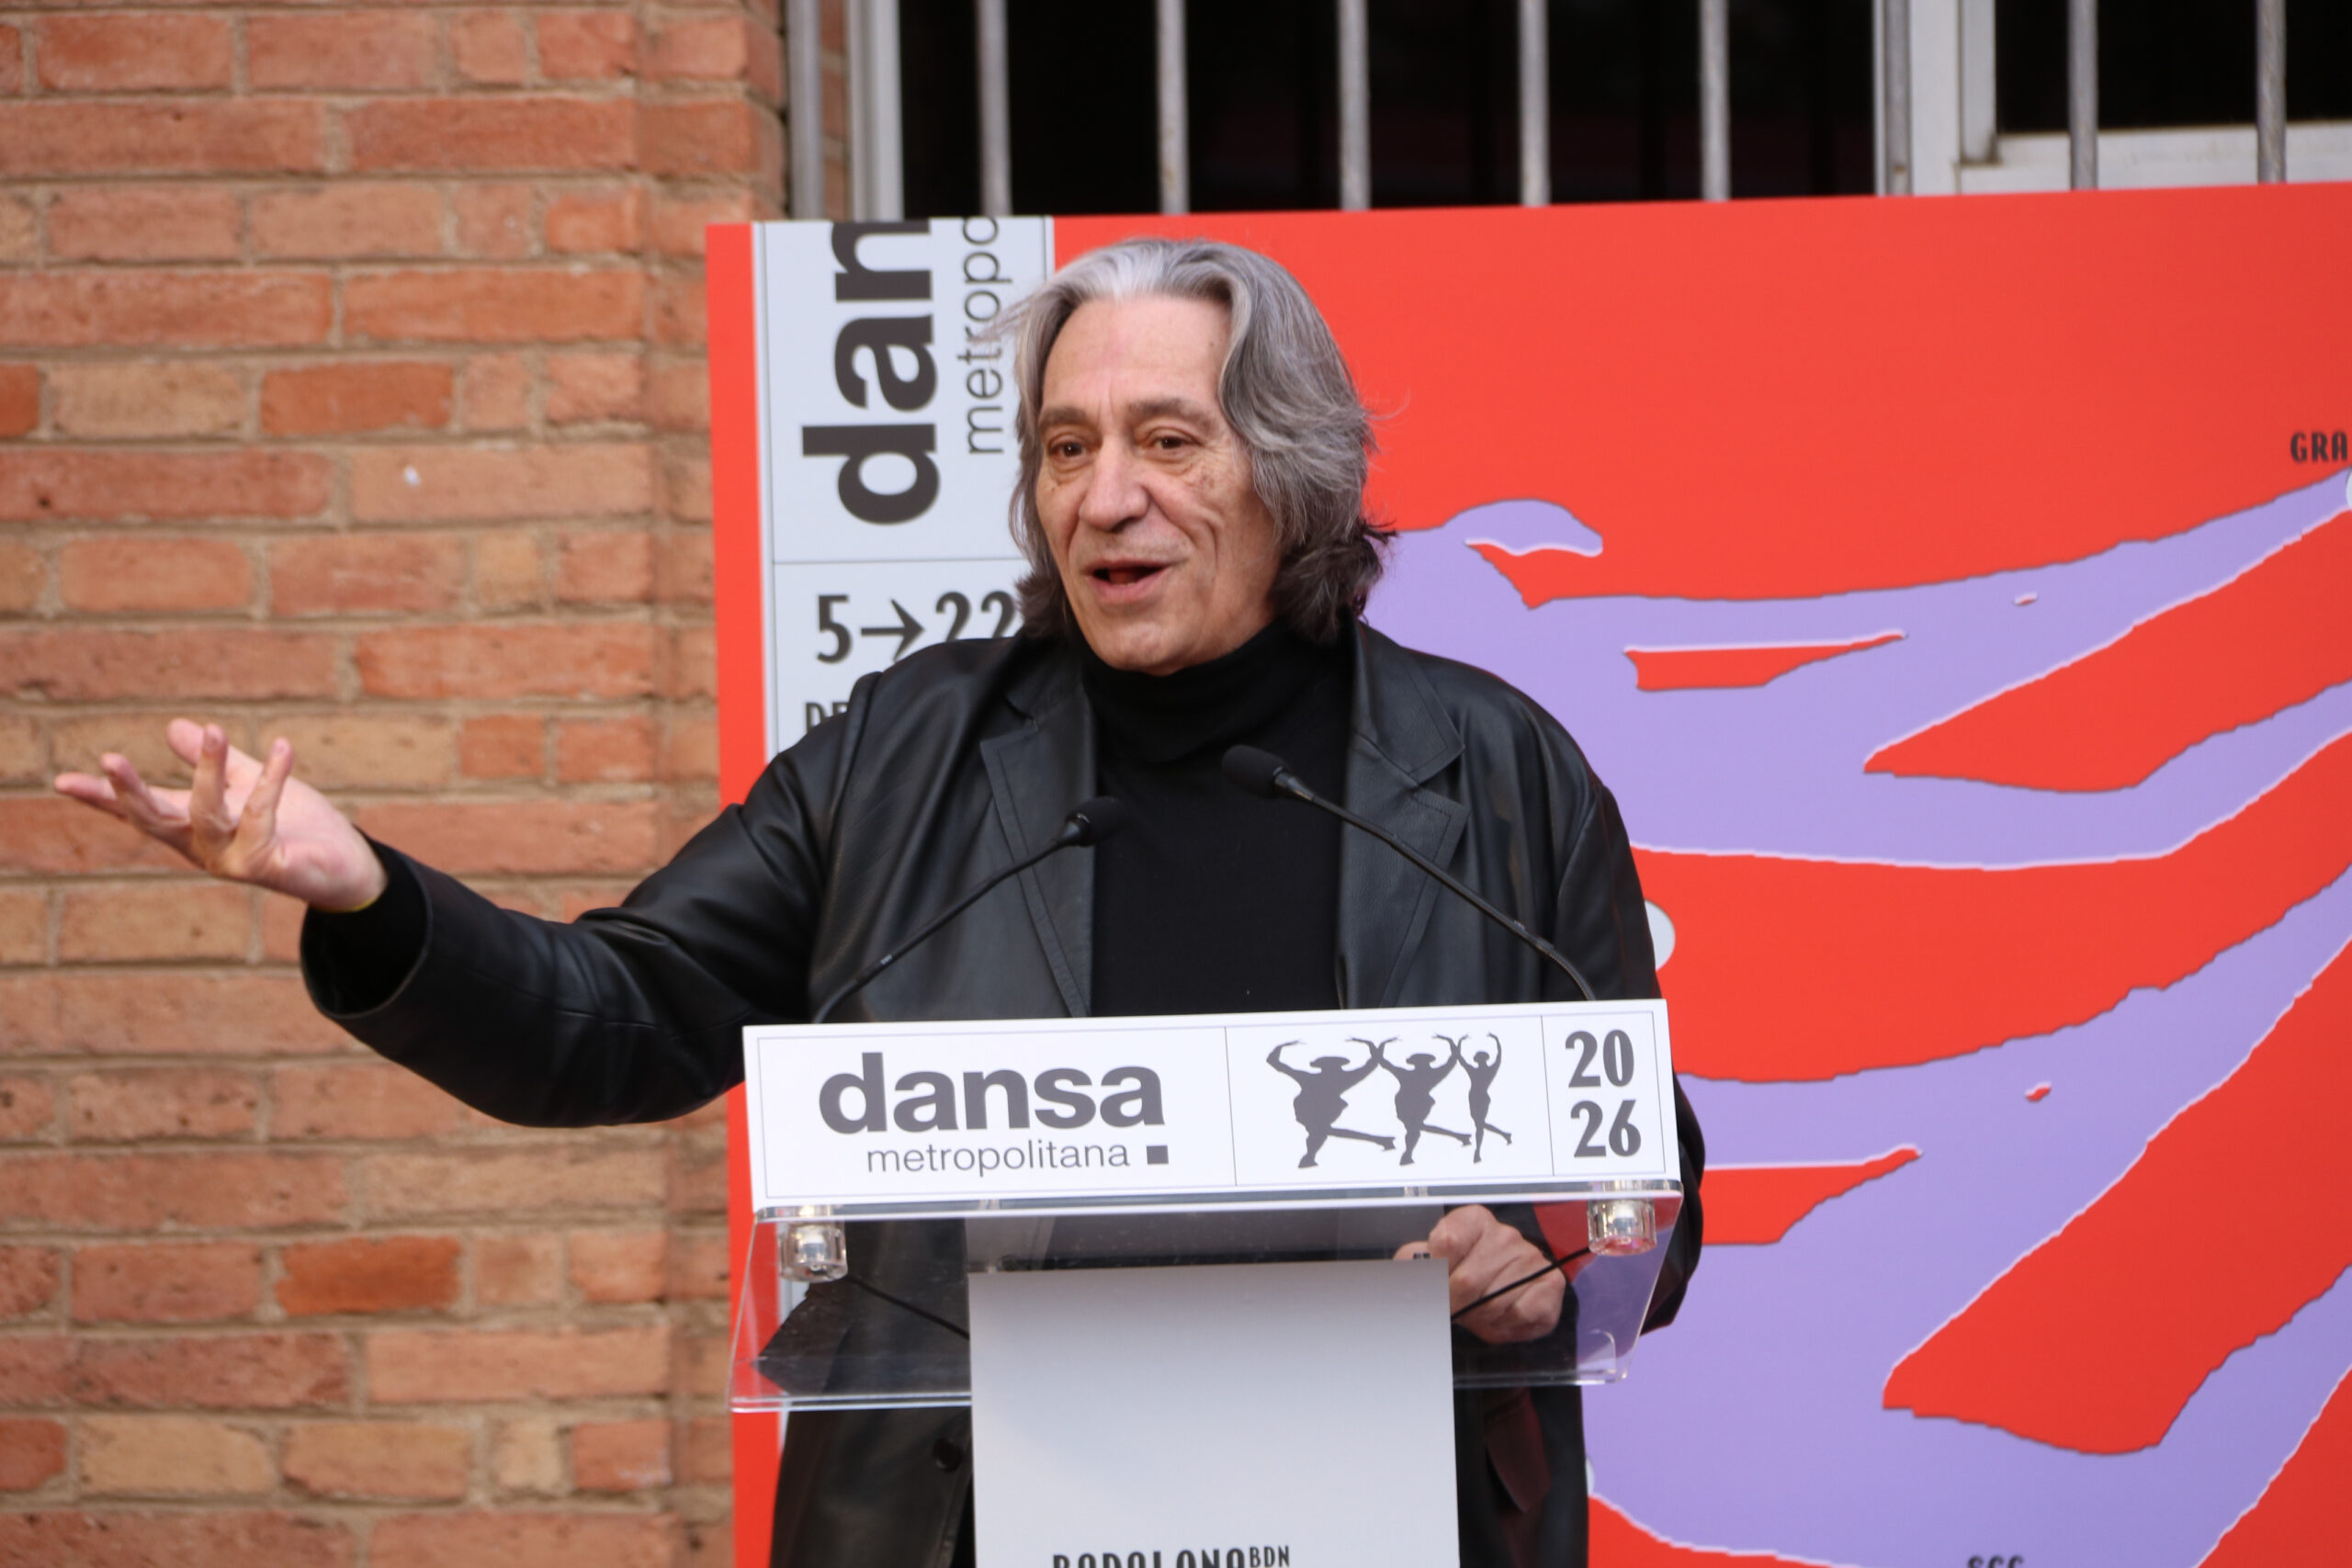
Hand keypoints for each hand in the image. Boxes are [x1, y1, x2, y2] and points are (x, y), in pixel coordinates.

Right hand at [53, 719, 387, 911]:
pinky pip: (261, 817)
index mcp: (192, 828)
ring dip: (210, 770)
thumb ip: (215, 762)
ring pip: (206, 813)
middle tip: (108, 759)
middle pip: (154, 819)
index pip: (139, 811)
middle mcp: (203, 848)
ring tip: (216, 729)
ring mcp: (230, 861)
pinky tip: (283, 749)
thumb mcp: (248, 785)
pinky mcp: (264, 867)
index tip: (62, 781)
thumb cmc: (297, 826)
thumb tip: (173, 727)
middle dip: (129, 792)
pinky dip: (272, 781)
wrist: (347, 867)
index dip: (102, 798)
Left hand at [1395, 1204, 1572, 1343]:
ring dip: (1481, 1317)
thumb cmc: (1460, 1281)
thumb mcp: (1428, 1268)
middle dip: (1457, 1304)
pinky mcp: (1551, 1283)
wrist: (1496, 1302)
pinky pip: (1522, 1312)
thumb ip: (1414, 1265)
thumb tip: (1413, 1276)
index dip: (1437, 1273)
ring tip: (1480, 1312)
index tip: (1437, 1285)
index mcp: (1472, 1221)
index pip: (1447, 1241)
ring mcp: (1531, 1257)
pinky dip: (1507, 1324)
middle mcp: (1504, 1234)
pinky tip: (1503, 1317)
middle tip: (1457, 1308)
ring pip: (1495, 1300)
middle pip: (1468, 1279)